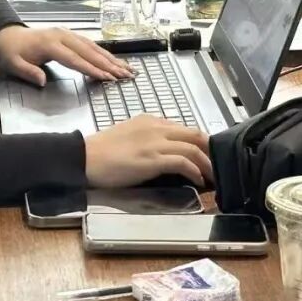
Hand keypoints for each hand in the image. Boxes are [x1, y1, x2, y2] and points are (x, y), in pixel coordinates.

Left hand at [0, 25, 131, 84]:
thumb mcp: (13, 64)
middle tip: (125, 75)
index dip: (91, 68)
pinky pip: (89, 44)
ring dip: (110, 58)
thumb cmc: (11, 52)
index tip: (106, 77)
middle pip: (88, 51)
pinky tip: (113, 60)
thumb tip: (41, 80)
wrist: (7, 35)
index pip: (74, 58)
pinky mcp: (69, 35)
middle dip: (108, 64)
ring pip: (92, 46)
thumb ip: (28, 72)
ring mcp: (66, 34)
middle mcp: (61, 36)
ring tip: (126, 68)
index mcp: (49, 44)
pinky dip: (103, 53)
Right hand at [84, 114, 212, 187]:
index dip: (199, 142)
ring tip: (212, 176)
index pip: (183, 128)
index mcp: (149, 120)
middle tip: (217, 165)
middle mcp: (155, 127)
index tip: (205, 155)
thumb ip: (148, 139)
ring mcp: (154, 142)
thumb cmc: (101, 152)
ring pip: (193, 147)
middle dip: (210, 150)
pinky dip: (195, 171)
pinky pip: (183, 161)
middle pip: (194, 134)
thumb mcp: (128, 136)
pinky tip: (197, 180)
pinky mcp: (152, 158)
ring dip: (207, 163)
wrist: (84, 158)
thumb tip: (164, 153)